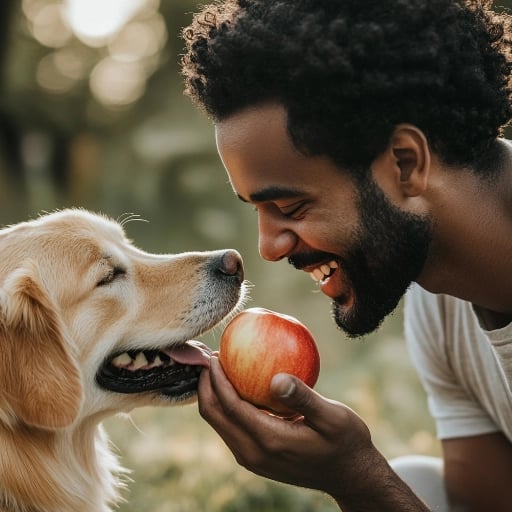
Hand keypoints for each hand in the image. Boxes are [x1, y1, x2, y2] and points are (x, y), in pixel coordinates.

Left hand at [198, 355, 376, 497]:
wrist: (348, 475)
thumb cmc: (346, 442)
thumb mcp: (333, 417)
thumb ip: (304, 398)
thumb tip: (276, 378)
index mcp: (269, 441)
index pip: (229, 406)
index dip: (216, 379)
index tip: (215, 354)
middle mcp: (253, 453)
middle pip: (213, 415)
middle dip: (205, 385)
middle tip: (210, 356)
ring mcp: (252, 458)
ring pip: (218, 422)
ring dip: (212, 394)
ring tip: (218, 366)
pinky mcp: (254, 457)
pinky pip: (230, 426)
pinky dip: (225, 404)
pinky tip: (237, 383)